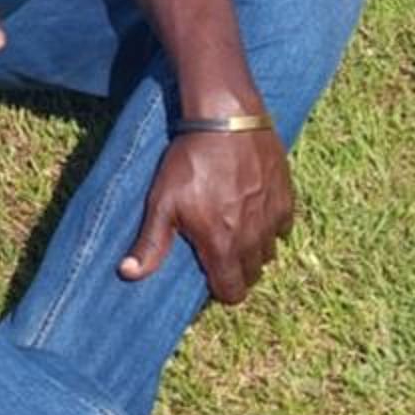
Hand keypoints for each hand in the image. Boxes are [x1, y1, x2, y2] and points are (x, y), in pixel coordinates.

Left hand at [119, 123, 295, 306]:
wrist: (226, 120)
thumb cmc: (190, 162)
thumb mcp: (163, 201)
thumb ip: (150, 243)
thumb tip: (128, 274)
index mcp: (222, 246)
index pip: (232, 293)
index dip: (220, 289)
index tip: (209, 273)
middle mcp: (253, 240)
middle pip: (251, 275)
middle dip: (236, 270)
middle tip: (219, 248)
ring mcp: (272, 219)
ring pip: (268, 253)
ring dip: (254, 249)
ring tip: (234, 228)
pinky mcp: (286, 198)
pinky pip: (283, 227)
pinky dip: (270, 226)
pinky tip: (253, 210)